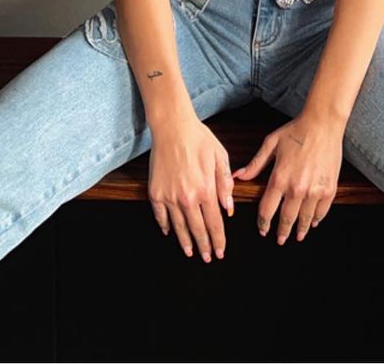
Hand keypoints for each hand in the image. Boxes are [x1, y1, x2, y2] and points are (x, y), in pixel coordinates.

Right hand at [147, 114, 233, 261]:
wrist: (172, 127)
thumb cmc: (199, 139)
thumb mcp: (220, 157)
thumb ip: (225, 184)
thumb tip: (228, 208)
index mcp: (206, 190)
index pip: (214, 223)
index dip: (218, 240)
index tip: (221, 251)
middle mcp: (187, 198)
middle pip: (197, 230)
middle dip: (204, 246)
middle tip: (208, 257)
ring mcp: (169, 197)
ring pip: (179, 227)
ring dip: (185, 242)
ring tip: (189, 252)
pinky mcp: (155, 192)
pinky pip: (160, 216)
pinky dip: (164, 226)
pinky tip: (168, 232)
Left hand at [232, 113, 342, 243]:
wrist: (323, 124)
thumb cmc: (296, 131)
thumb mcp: (271, 144)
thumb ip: (255, 164)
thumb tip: (239, 177)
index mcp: (279, 178)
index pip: (267, 210)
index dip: (263, 223)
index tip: (262, 229)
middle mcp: (296, 189)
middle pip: (286, 219)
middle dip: (281, 232)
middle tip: (280, 239)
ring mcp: (314, 191)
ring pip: (304, 219)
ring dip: (299, 230)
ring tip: (297, 236)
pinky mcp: (329, 189)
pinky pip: (321, 211)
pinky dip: (316, 219)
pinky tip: (313, 222)